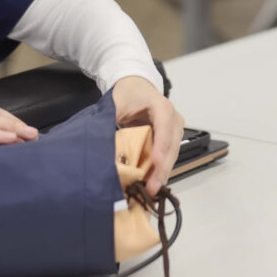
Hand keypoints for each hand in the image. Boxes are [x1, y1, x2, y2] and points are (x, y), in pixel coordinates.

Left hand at [111, 76, 184, 196]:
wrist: (137, 86)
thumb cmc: (129, 92)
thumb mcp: (117, 100)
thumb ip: (111, 115)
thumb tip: (101, 136)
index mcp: (161, 106)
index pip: (164, 126)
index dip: (160, 144)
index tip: (155, 161)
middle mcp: (173, 118)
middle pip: (171, 145)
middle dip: (162, 167)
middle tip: (152, 186)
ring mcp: (174, 129)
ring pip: (172, 153)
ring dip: (163, 172)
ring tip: (151, 190)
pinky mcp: (171, 138)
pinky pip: (168, 155)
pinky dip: (160, 169)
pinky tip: (152, 182)